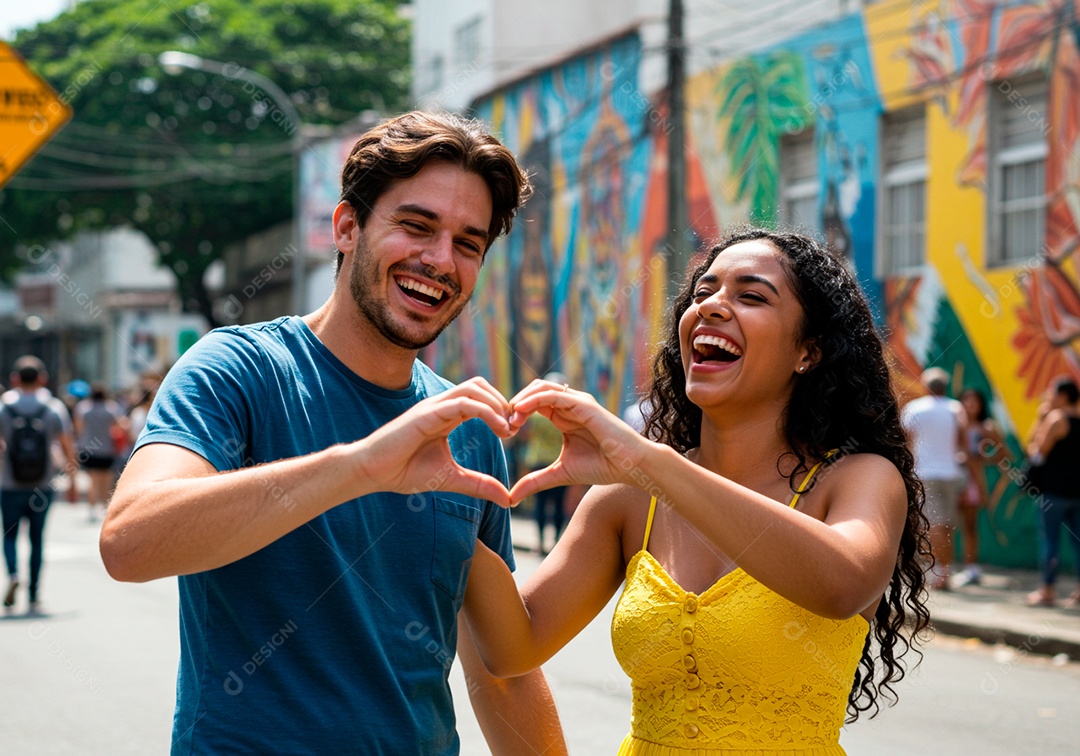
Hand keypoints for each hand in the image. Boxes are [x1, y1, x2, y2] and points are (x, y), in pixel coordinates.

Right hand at [352, 377, 513, 505]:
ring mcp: (433, 407)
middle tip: (514, 428)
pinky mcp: (427, 414)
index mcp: (447, 416)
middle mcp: (441, 406)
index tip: (513, 433)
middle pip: (480, 386)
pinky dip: (486, 412)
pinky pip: (463, 403)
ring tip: (508, 429)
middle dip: (502, 402)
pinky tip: (499, 430)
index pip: (480, 398)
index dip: (500, 410)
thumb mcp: (451, 479)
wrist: (372, 473)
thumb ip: (479, 485)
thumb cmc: (405, 472)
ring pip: (473, 388)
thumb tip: (507, 499)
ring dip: (497, 404)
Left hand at [507, 379, 654, 503]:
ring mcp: (577, 402)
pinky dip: (534, 399)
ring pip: (542, 388)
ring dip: (522, 400)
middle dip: (515, 404)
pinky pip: (554, 394)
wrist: (630, 467)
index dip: (516, 413)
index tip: (504, 432)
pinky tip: (520, 410)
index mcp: (563, 416)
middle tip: (504, 424)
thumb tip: (510, 498)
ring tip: (510, 418)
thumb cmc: (602, 467)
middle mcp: (569, 405)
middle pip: (534, 391)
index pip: (533, 403)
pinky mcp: (584, 404)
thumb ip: (535, 481)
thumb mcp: (559, 474)